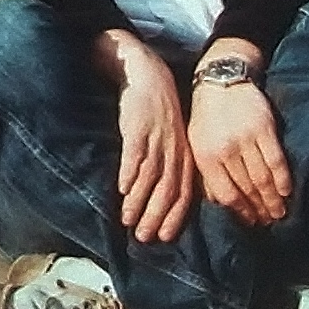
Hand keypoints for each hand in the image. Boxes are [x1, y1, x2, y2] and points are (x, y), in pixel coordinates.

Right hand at [100, 31, 195, 242]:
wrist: (146, 71)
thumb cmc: (157, 109)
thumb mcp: (172, 137)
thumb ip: (170, 163)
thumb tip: (161, 196)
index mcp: (185, 155)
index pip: (184, 193)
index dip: (174, 217)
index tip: (163, 237)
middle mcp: (174, 150)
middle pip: (168, 190)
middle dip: (156, 217)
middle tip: (143, 237)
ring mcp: (157, 138)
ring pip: (151, 178)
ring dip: (139, 202)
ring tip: (127, 220)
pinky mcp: (138, 126)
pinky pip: (135, 154)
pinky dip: (130, 173)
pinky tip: (123, 189)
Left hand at [189, 71, 290, 228]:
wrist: (221, 80)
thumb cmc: (207, 116)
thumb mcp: (196, 143)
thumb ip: (205, 173)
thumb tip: (217, 203)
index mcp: (205, 155)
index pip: (225, 194)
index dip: (240, 212)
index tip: (250, 222)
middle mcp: (225, 149)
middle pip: (247, 189)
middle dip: (259, 209)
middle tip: (269, 222)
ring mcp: (245, 139)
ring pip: (262, 178)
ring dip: (273, 200)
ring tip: (280, 213)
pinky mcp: (264, 129)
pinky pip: (276, 161)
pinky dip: (283, 179)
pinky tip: (287, 192)